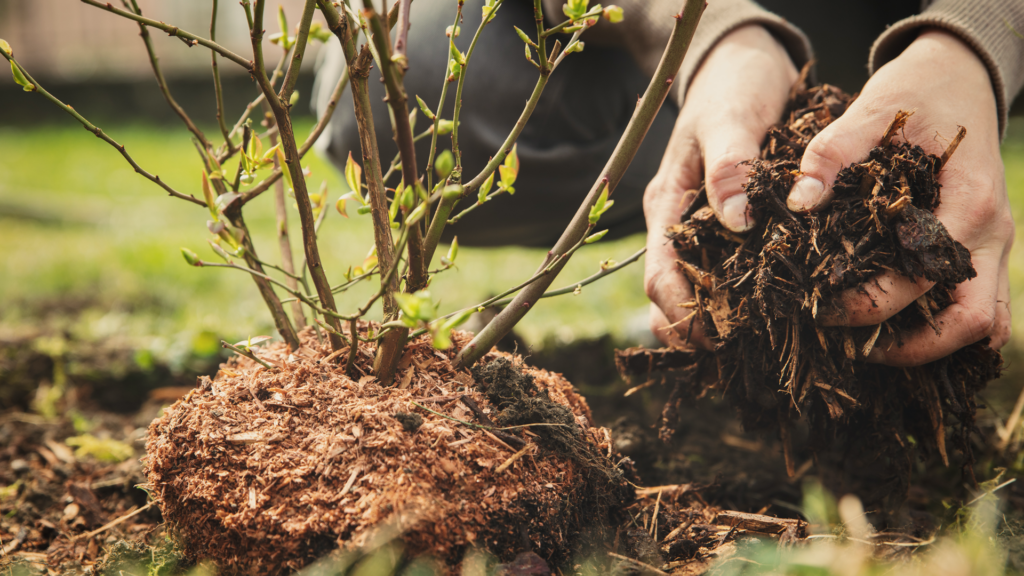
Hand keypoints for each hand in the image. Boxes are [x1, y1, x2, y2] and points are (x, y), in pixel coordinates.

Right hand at [645, 25, 797, 347]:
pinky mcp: (730, 226)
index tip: (716, 338)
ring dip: (719, 321)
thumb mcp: (731, 119)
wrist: (743, 61)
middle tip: (741, 354)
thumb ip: (730, 167)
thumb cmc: (733, 86)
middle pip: (672, 296)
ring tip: (759, 345)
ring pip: (699, 290)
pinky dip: (743, 298)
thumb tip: (736, 221)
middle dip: (697, 330)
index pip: (659, 275)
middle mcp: (680, 224)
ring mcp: (703, 227)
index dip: (680, 314)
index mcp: (668, 205)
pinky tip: (775, 312)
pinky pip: (729, 272)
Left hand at [786, 30, 1012, 365]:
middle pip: (971, 322)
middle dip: (911, 347)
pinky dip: (945, 328)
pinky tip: (895, 330)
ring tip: (869, 348)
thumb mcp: (872, 109)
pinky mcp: (983, 249)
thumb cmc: (917, 93)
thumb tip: (799, 201)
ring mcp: (993, 245)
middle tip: (850, 348)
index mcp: (968, 202)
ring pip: (983, 323)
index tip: (821, 309)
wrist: (961, 76)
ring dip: (933, 345)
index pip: (923, 279)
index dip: (871, 305)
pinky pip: (979, 307)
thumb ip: (832, 153)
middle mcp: (990, 233)